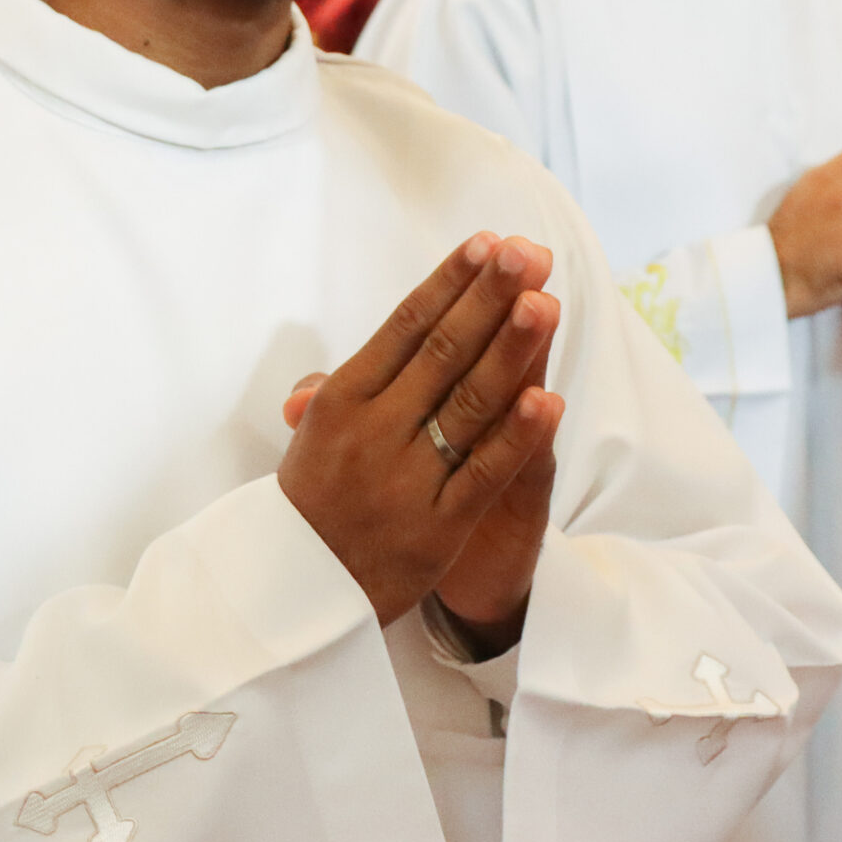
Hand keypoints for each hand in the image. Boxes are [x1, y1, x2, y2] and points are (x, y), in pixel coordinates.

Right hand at [277, 233, 565, 630]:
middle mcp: (373, 432)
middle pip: (443, 352)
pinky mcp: (438, 528)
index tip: (488, 241)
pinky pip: (484, 474)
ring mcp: (408, 479)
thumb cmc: (311, 505)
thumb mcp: (310, 438)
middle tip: (527, 251)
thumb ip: (334, 388)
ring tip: (545, 302)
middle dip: (489, 297)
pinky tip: (549, 399)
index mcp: (343, 400)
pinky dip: (516, 437)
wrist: (292, 599)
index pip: (405, 326)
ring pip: (469, 404)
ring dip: (512, 351)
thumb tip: (340, 351)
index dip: (450, 282)